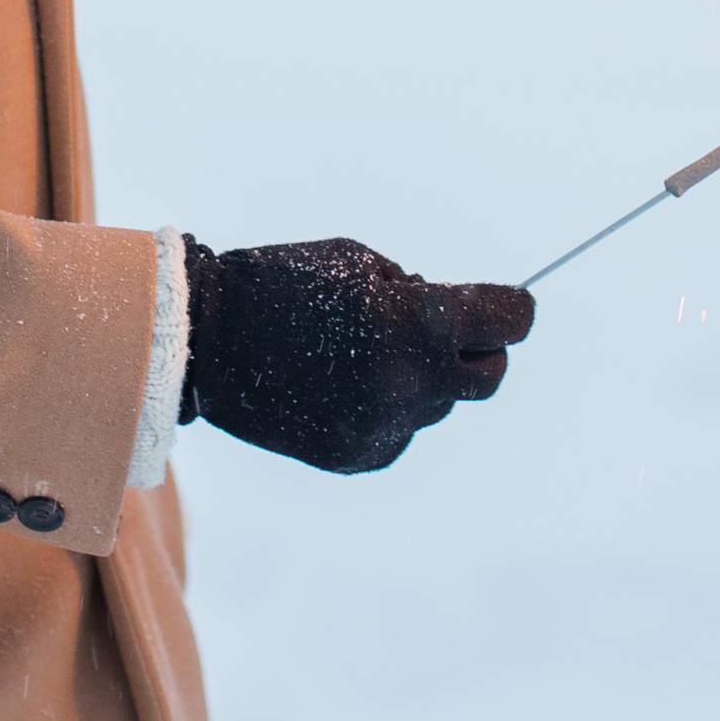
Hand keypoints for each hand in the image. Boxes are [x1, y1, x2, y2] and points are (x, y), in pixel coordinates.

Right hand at [178, 235, 534, 474]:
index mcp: (418, 321)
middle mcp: (412, 381)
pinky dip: (388, 408)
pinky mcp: (362, 456)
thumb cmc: (284, 282)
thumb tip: (462, 323)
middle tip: (449, 331)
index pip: (508, 322)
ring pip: (439, 404)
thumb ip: (422, 295)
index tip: (510, 305)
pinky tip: (344, 386)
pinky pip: (400, 430)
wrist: (206, 342)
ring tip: (366, 353)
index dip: (513, 309)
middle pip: (488, 376)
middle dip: (479, 349)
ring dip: (422, 377)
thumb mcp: (360, 264)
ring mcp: (387, 426)